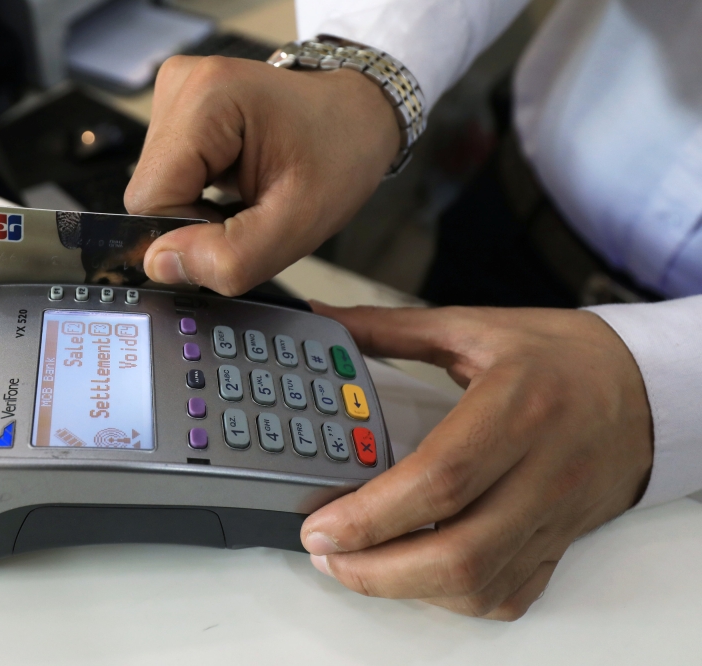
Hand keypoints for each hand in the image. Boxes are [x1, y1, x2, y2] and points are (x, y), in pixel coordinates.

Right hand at [125, 55, 399, 295]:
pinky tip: (234, 181)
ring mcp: (175, 92)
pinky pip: (166, 176)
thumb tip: (159, 265)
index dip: (188, 233)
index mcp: (207, 98)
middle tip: (251, 212)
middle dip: (195, 221)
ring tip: (248, 192)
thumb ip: (231, 256)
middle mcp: (180, 85)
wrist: (357, 117)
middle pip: (149, 193)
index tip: (241, 228)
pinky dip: (197, 194)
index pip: (150, 199)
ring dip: (197, 209)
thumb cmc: (340, 154)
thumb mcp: (299, 223)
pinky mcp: (176, 108)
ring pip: (155, 188)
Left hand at [302, 303, 652, 620]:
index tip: (320, 526)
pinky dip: (453, 597)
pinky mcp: (560, 542)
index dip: (371, 514)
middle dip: (375, 569)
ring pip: (479, 583)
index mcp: (518, 408)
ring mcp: (554, 515)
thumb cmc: (560, 355)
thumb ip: (391, 329)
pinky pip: (507, 593)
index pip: (440, 479)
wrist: (646, 387)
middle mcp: (542, 471)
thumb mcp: (475, 326)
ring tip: (356, 565)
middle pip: (456, 551)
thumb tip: (327, 320)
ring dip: (405, 588)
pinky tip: (418, 575)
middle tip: (325, 554)